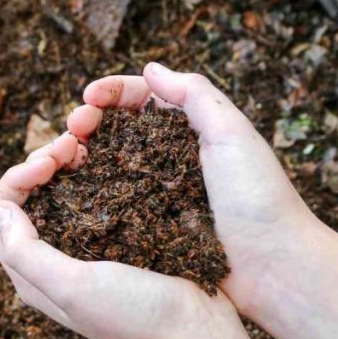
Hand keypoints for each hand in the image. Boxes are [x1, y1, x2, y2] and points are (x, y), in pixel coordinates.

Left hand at [0, 135, 285, 338]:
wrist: (198, 336)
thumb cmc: (136, 316)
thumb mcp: (73, 287)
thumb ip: (27, 252)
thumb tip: (1, 208)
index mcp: (31, 275)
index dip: (16, 177)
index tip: (50, 161)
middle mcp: (52, 262)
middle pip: (26, 199)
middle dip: (40, 163)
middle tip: (72, 144)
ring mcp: (86, 251)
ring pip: (58, 194)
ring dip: (65, 165)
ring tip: (88, 145)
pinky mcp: (118, 242)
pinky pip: (94, 199)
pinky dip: (94, 174)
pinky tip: (112, 160)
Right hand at [69, 63, 337, 338]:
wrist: (273, 269)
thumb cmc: (259, 199)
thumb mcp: (232, 134)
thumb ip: (195, 95)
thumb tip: (151, 69)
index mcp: (192, 131)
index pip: (142, 99)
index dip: (111, 93)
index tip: (88, 98)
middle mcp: (170, 159)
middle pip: (117, 130)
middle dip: (89, 121)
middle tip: (71, 129)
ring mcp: (157, 195)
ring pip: (108, 165)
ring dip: (82, 155)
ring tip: (63, 157)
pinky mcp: (149, 229)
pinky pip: (112, 205)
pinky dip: (89, 194)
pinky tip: (72, 192)